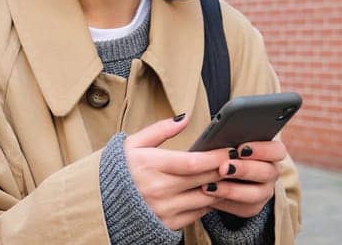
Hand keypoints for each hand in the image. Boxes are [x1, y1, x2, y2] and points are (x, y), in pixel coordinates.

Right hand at [123, 114, 231, 230]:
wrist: (101, 204)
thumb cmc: (119, 171)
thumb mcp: (133, 144)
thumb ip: (160, 130)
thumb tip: (184, 118)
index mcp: (150, 166)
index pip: (192, 162)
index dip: (216, 156)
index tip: (231, 148)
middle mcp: (158, 189)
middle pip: (203, 179)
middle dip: (225, 169)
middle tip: (240, 159)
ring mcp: (164, 209)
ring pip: (205, 197)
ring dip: (221, 186)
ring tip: (231, 174)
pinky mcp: (168, 223)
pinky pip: (198, 213)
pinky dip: (209, 202)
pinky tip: (214, 191)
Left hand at [205, 140, 286, 218]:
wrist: (222, 173)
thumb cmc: (225, 149)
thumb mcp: (229, 140)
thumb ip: (228, 136)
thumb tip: (213, 130)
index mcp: (272, 152)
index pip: (277, 150)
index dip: (262, 150)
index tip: (240, 149)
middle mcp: (271, 172)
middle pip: (266, 172)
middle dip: (244, 170)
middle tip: (223, 168)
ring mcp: (264, 191)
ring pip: (256, 194)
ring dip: (232, 190)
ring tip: (210, 186)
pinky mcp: (252, 207)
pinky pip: (243, 208)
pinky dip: (225, 202)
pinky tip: (209, 195)